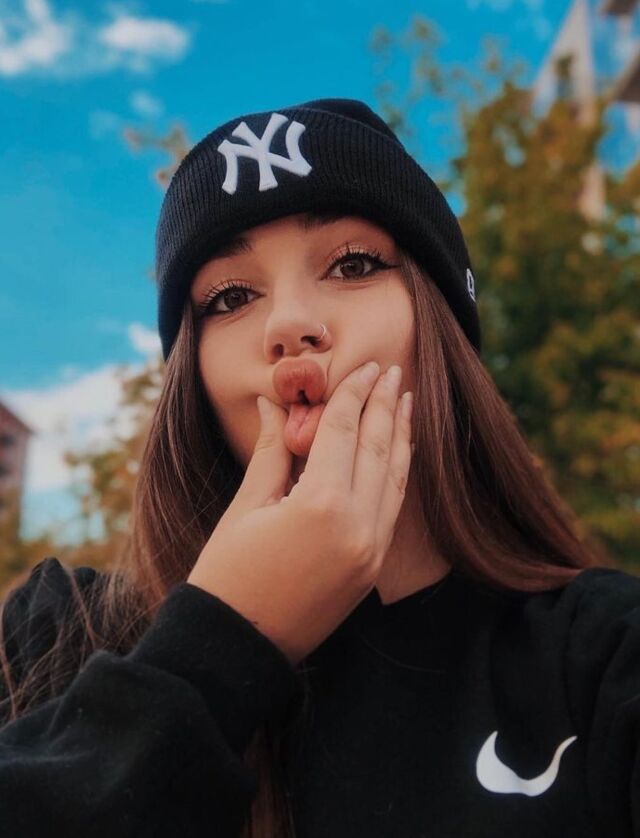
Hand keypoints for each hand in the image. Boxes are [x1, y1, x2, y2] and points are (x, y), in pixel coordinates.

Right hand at [187, 360, 413, 664]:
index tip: (363, 365)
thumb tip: (274, 403)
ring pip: (395, 478)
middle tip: (390, 371)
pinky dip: (396, 474)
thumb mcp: (246, 507)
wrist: (237, 649)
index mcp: (323, 506)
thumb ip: (273, 451)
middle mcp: (359, 527)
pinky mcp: (372, 569)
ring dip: (400, 435)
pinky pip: (392, 508)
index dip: (351, 394)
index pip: (343, 432)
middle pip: (377, 449)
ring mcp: (371, 551)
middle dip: (384, 405)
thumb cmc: (227, 576)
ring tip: (404, 401)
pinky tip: (397, 452)